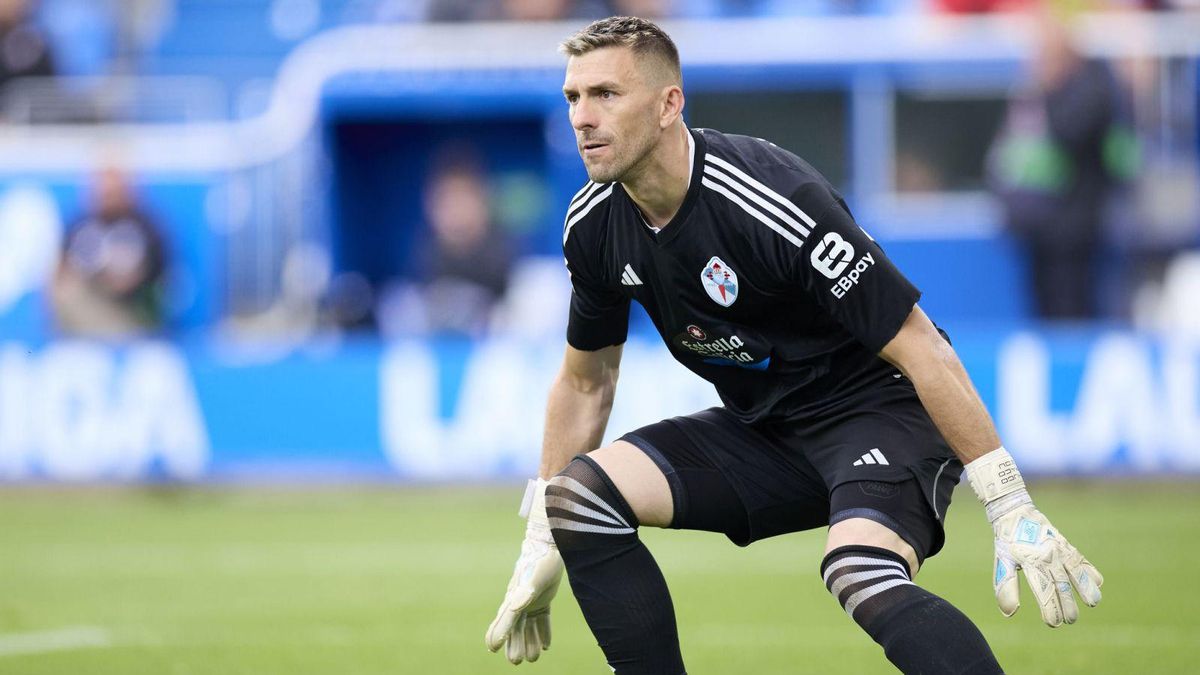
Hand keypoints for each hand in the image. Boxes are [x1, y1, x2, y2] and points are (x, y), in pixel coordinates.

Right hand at [486, 479, 563, 663]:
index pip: (501, 622)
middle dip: (514, 645)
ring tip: (535, 657)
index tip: (493, 648)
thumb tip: (512, 609)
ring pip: (528, 627)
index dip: (497, 635)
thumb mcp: (532, 581)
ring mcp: (531, 601)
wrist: (550, 546)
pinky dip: (544, 632)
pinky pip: (542, 620)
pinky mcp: (544, 599)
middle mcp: (519, 602)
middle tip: (516, 662)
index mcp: (513, 599)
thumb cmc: (539, 562)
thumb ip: (523, 596)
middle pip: (515, 629)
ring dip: (530, 642)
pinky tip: (547, 645)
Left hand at [989, 500, 1103, 625]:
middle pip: (1061, 584)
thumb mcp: (1002, 562)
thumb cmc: (1007, 541)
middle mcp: (1047, 555)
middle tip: (1071, 620)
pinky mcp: (1065, 544)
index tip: (1053, 623)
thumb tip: (1010, 613)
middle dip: (1068, 604)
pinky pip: (1080, 559)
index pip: (1042, 589)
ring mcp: (1059, 549)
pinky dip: (1089, 570)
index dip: (1049, 608)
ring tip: (1093, 602)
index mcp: (1030, 561)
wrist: (1014, 512)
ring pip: (1075, 571)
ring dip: (1085, 587)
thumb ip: (1006, 587)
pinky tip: (1098, 582)